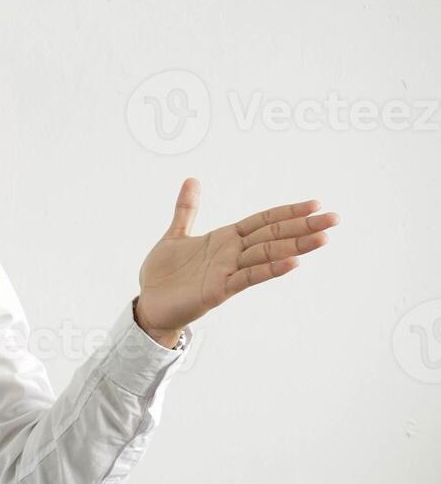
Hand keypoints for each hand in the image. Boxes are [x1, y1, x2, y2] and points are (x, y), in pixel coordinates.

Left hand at [133, 178, 339, 345]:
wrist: (149, 304)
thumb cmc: (165, 274)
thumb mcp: (176, 234)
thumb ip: (187, 209)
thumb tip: (192, 179)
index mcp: (225, 239)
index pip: (263, 221)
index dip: (287, 212)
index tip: (315, 204)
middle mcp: (231, 254)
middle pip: (273, 236)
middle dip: (303, 226)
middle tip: (335, 219)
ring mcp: (228, 272)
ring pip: (267, 255)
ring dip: (295, 246)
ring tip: (323, 238)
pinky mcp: (219, 290)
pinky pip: (248, 277)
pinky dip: (270, 270)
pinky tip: (293, 263)